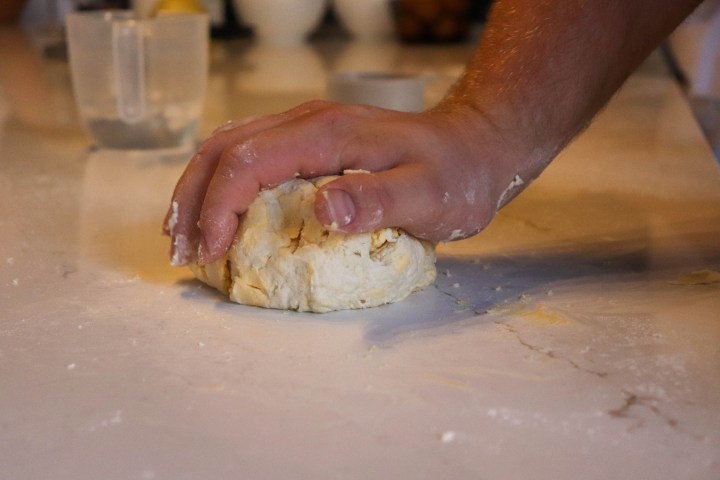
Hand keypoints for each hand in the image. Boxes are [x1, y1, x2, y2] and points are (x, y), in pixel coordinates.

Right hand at [163, 100, 526, 265]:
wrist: (475, 148)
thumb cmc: (456, 176)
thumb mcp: (429, 195)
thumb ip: (379, 200)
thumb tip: (324, 207)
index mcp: (328, 134)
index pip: (249, 162)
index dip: (219, 206)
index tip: (211, 252)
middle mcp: (308, 121)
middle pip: (224, 148)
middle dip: (192, 200)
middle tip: (181, 251)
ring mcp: (307, 128)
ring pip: (228, 146)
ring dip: (198, 190)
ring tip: (182, 235)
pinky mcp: (310, 141)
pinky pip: (248, 153)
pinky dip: (220, 183)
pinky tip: (216, 210)